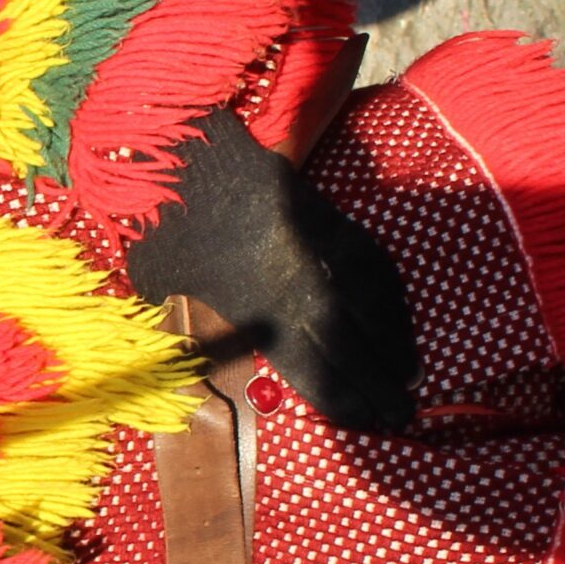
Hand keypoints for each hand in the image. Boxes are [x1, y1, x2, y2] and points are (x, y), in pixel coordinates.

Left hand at [125, 107, 416, 432]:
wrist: (178, 143)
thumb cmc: (155, 221)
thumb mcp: (157, 286)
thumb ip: (187, 331)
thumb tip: (205, 380)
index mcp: (253, 302)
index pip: (310, 362)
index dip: (340, 395)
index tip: (367, 421)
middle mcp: (296, 275)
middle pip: (350, 339)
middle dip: (380, 380)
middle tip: (406, 414)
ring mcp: (317, 240)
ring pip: (369, 298)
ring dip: (394, 339)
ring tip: (408, 374)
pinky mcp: (325, 210)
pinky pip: (369, 258)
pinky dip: (388, 292)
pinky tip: (395, 315)